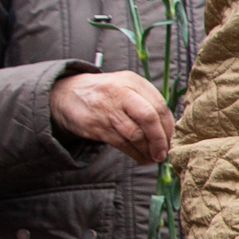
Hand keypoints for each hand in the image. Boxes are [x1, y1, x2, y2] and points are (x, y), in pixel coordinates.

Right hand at [50, 70, 175, 165]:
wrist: (67, 94)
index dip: (168, 127)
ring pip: (135, 134)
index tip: (172, 140)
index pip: (159, 105)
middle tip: (163, 153)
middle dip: (159, 139)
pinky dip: (134, 153)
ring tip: (153, 157)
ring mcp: (107, 109)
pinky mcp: (96, 125)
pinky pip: (121, 143)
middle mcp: (121, 93)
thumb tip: (168, 131)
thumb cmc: (107, 94)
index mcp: (133, 81)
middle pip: (148, 118)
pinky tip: (140, 157)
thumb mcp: (127, 87)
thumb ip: (147, 102)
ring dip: (147, 150)